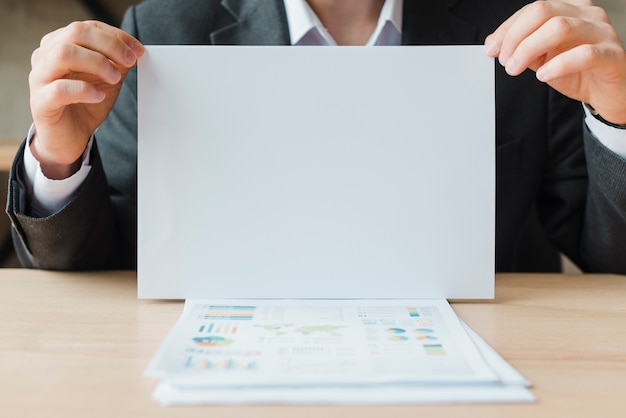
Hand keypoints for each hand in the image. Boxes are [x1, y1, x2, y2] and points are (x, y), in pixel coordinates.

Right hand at [29, 21, 143, 178]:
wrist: (69, 138)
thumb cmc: (85, 105)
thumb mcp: (107, 80)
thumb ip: (117, 63)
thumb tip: (134, 50)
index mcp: (59, 45)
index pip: (86, 27)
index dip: (115, 36)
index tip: (137, 50)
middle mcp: (45, 57)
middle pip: (75, 33)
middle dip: (108, 45)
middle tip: (129, 61)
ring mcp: (39, 78)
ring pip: (64, 54)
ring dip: (97, 63)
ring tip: (115, 78)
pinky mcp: (40, 102)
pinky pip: (60, 89)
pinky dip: (85, 90)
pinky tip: (99, 96)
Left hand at [485, 0, 625, 124]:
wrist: (607, 93)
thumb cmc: (578, 72)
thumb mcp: (543, 58)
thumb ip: (522, 48)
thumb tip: (493, 44)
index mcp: (571, 10)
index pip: (533, 10)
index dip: (507, 29)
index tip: (491, 49)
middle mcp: (588, 15)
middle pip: (544, 12)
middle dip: (516, 37)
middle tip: (504, 60)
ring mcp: (602, 33)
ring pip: (560, 28)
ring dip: (529, 49)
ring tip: (515, 68)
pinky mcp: (612, 55)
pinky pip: (584, 54)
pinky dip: (558, 65)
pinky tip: (543, 75)